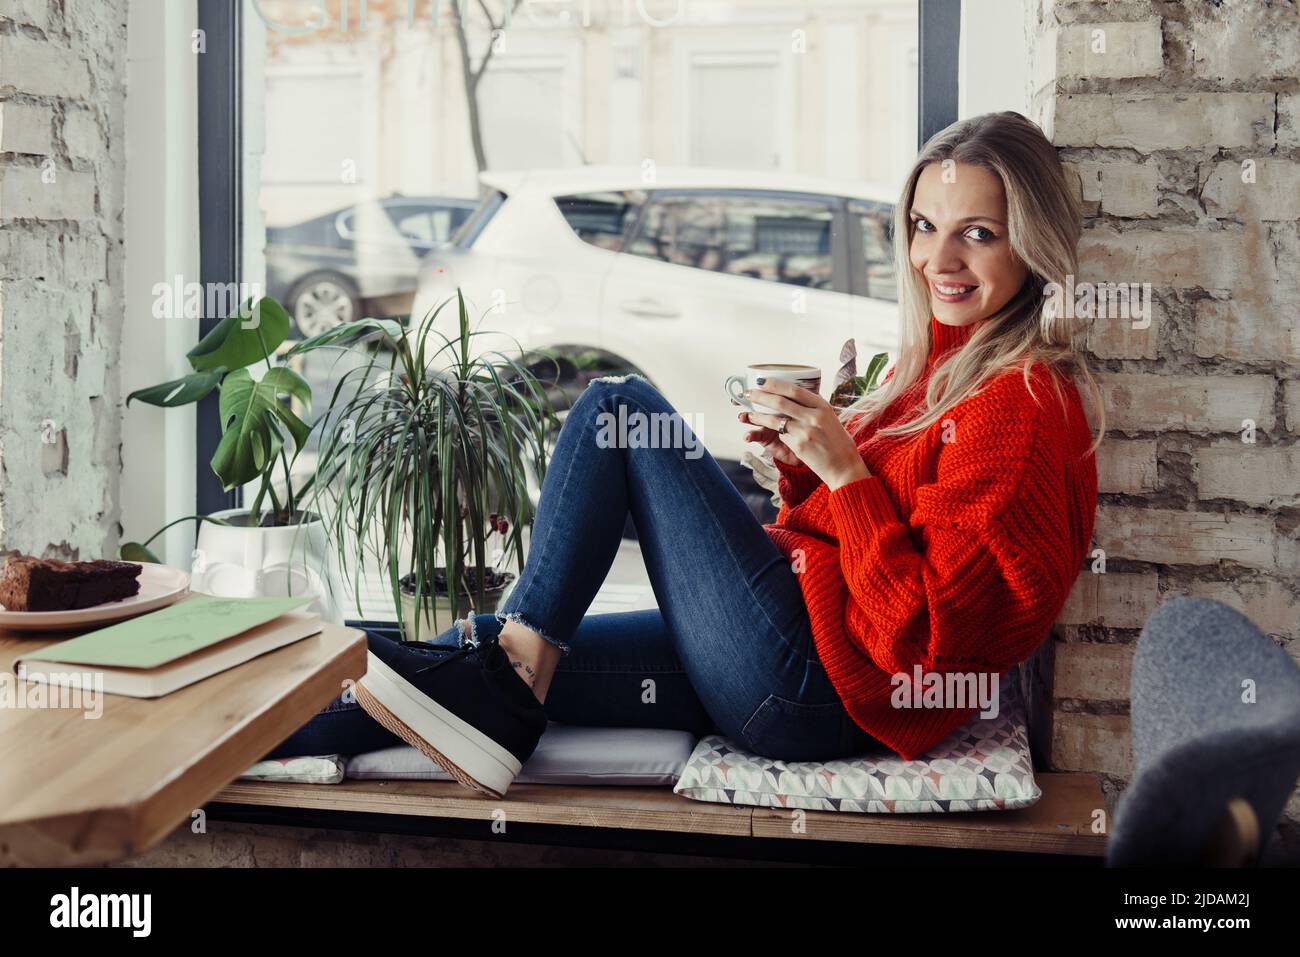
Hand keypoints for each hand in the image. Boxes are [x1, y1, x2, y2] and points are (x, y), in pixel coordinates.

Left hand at [733, 377, 870, 488]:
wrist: (845, 467)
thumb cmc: (838, 442)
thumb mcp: (831, 418)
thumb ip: (813, 408)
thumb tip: (793, 396)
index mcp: (823, 406)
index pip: (795, 390)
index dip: (775, 384)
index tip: (763, 381)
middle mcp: (814, 416)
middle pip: (780, 401)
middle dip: (761, 396)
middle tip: (749, 393)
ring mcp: (806, 431)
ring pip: (775, 419)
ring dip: (758, 416)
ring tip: (748, 414)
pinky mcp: (799, 446)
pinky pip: (781, 435)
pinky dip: (776, 433)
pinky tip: (770, 434)